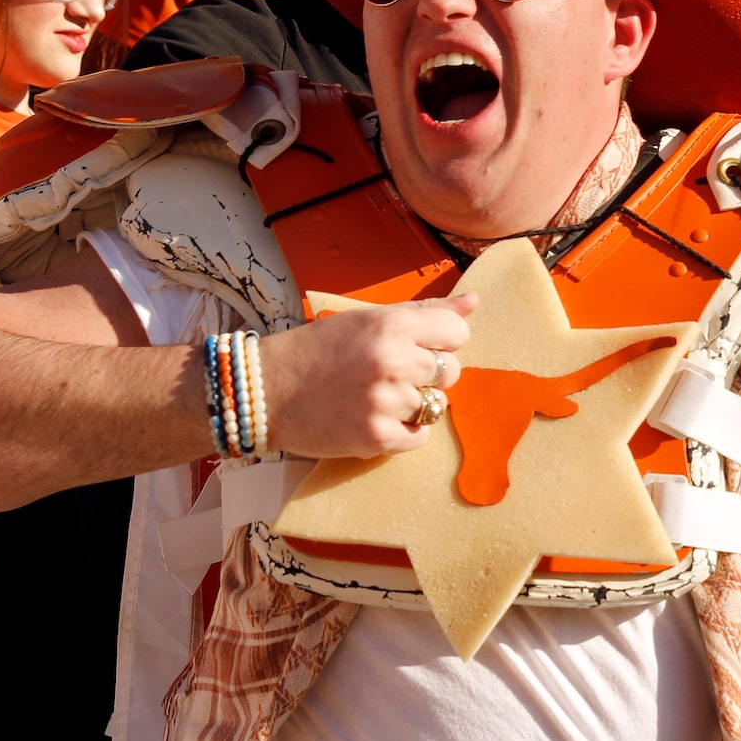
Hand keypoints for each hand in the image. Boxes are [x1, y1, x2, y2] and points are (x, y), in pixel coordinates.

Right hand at [259, 296, 480, 459]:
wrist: (266, 391)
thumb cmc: (318, 350)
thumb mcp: (367, 319)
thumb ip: (424, 312)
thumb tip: (474, 302)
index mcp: (392, 326)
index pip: (458, 331)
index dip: (443, 340)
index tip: (420, 345)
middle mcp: (394, 362)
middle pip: (451, 371)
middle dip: (427, 374)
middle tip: (388, 373)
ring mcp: (387, 402)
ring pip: (435, 406)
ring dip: (411, 404)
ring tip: (372, 395)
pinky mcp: (378, 437)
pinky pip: (420, 437)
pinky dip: (402, 432)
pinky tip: (372, 417)